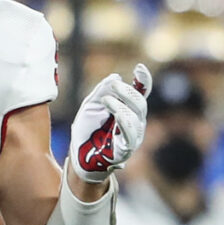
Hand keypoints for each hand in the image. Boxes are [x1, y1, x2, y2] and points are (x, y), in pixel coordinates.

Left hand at [69, 63, 149, 183]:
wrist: (80, 156)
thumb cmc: (87, 130)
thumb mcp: (91, 105)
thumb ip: (102, 91)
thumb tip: (115, 77)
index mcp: (129, 109)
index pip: (141, 93)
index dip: (143, 80)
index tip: (139, 68)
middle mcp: (135, 122)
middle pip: (140, 103)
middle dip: (128, 91)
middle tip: (114, 85)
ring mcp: (133, 136)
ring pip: (136, 117)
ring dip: (122, 105)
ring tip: (106, 101)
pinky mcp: (126, 150)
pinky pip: (131, 135)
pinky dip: (125, 122)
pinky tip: (115, 115)